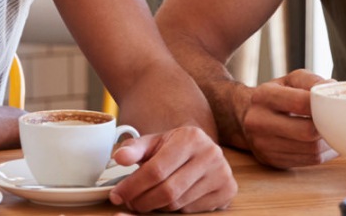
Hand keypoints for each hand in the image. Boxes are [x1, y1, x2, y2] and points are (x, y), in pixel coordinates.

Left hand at [106, 126, 235, 212]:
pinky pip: (192, 210)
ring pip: (179, 203)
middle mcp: (211, 154)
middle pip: (168, 190)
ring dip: (157, 206)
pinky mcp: (228, 190)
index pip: (156, 170)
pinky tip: (169, 198)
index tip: (117, 195)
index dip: (133, 186)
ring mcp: (222, 174)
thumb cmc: (172, 147)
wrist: (200, 148)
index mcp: (191, 138)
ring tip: (147, 198)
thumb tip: (119, 157)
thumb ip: (134, 149)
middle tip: (130, 202)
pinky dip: (175, 209)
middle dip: (143, 201)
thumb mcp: (152, 142)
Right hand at [242, 69, 336, 168]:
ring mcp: (263, 144)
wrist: (245, 116)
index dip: (324, 105)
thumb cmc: (275, 96)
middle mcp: (258, 121)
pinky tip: (325, 144)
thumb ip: (312, 81)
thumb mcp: (290, 81)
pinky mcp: (272, 160)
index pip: (301, 102)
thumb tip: (335, 88)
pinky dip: (324, 154)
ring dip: (330, 144)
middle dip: (329, 128)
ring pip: (311, 150)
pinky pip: (308, 161)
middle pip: (307, 132)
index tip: (336, 106)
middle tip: (340, 122)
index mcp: (264, 96)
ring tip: (335, 133)